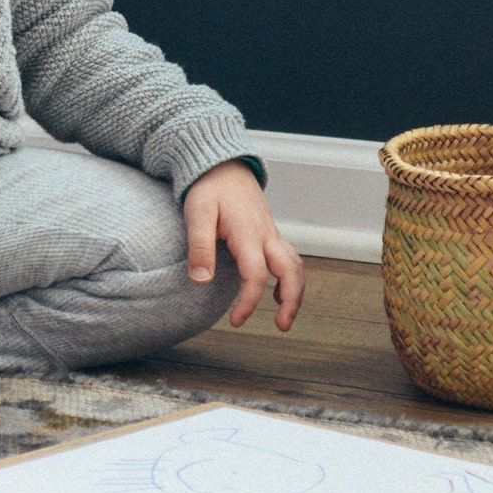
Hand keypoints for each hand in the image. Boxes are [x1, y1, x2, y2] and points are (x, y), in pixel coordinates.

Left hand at [183, 160, 304, 330]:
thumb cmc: (209, 188)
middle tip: (282, 327)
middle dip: (292, 301)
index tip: (236, 321)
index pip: (256, 275)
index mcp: (248, 233)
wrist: (223, 165)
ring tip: (284, 316)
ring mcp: (271, 233)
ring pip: (296, 265)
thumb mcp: (197, 214)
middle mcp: (266, 234)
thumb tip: (201, 281)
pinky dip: (291, 278)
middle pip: (292, 271)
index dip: (249, 302)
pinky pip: (290, 258)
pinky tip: (277, 292)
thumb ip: (199, 247)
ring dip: (296, 292)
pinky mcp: (270, 232)